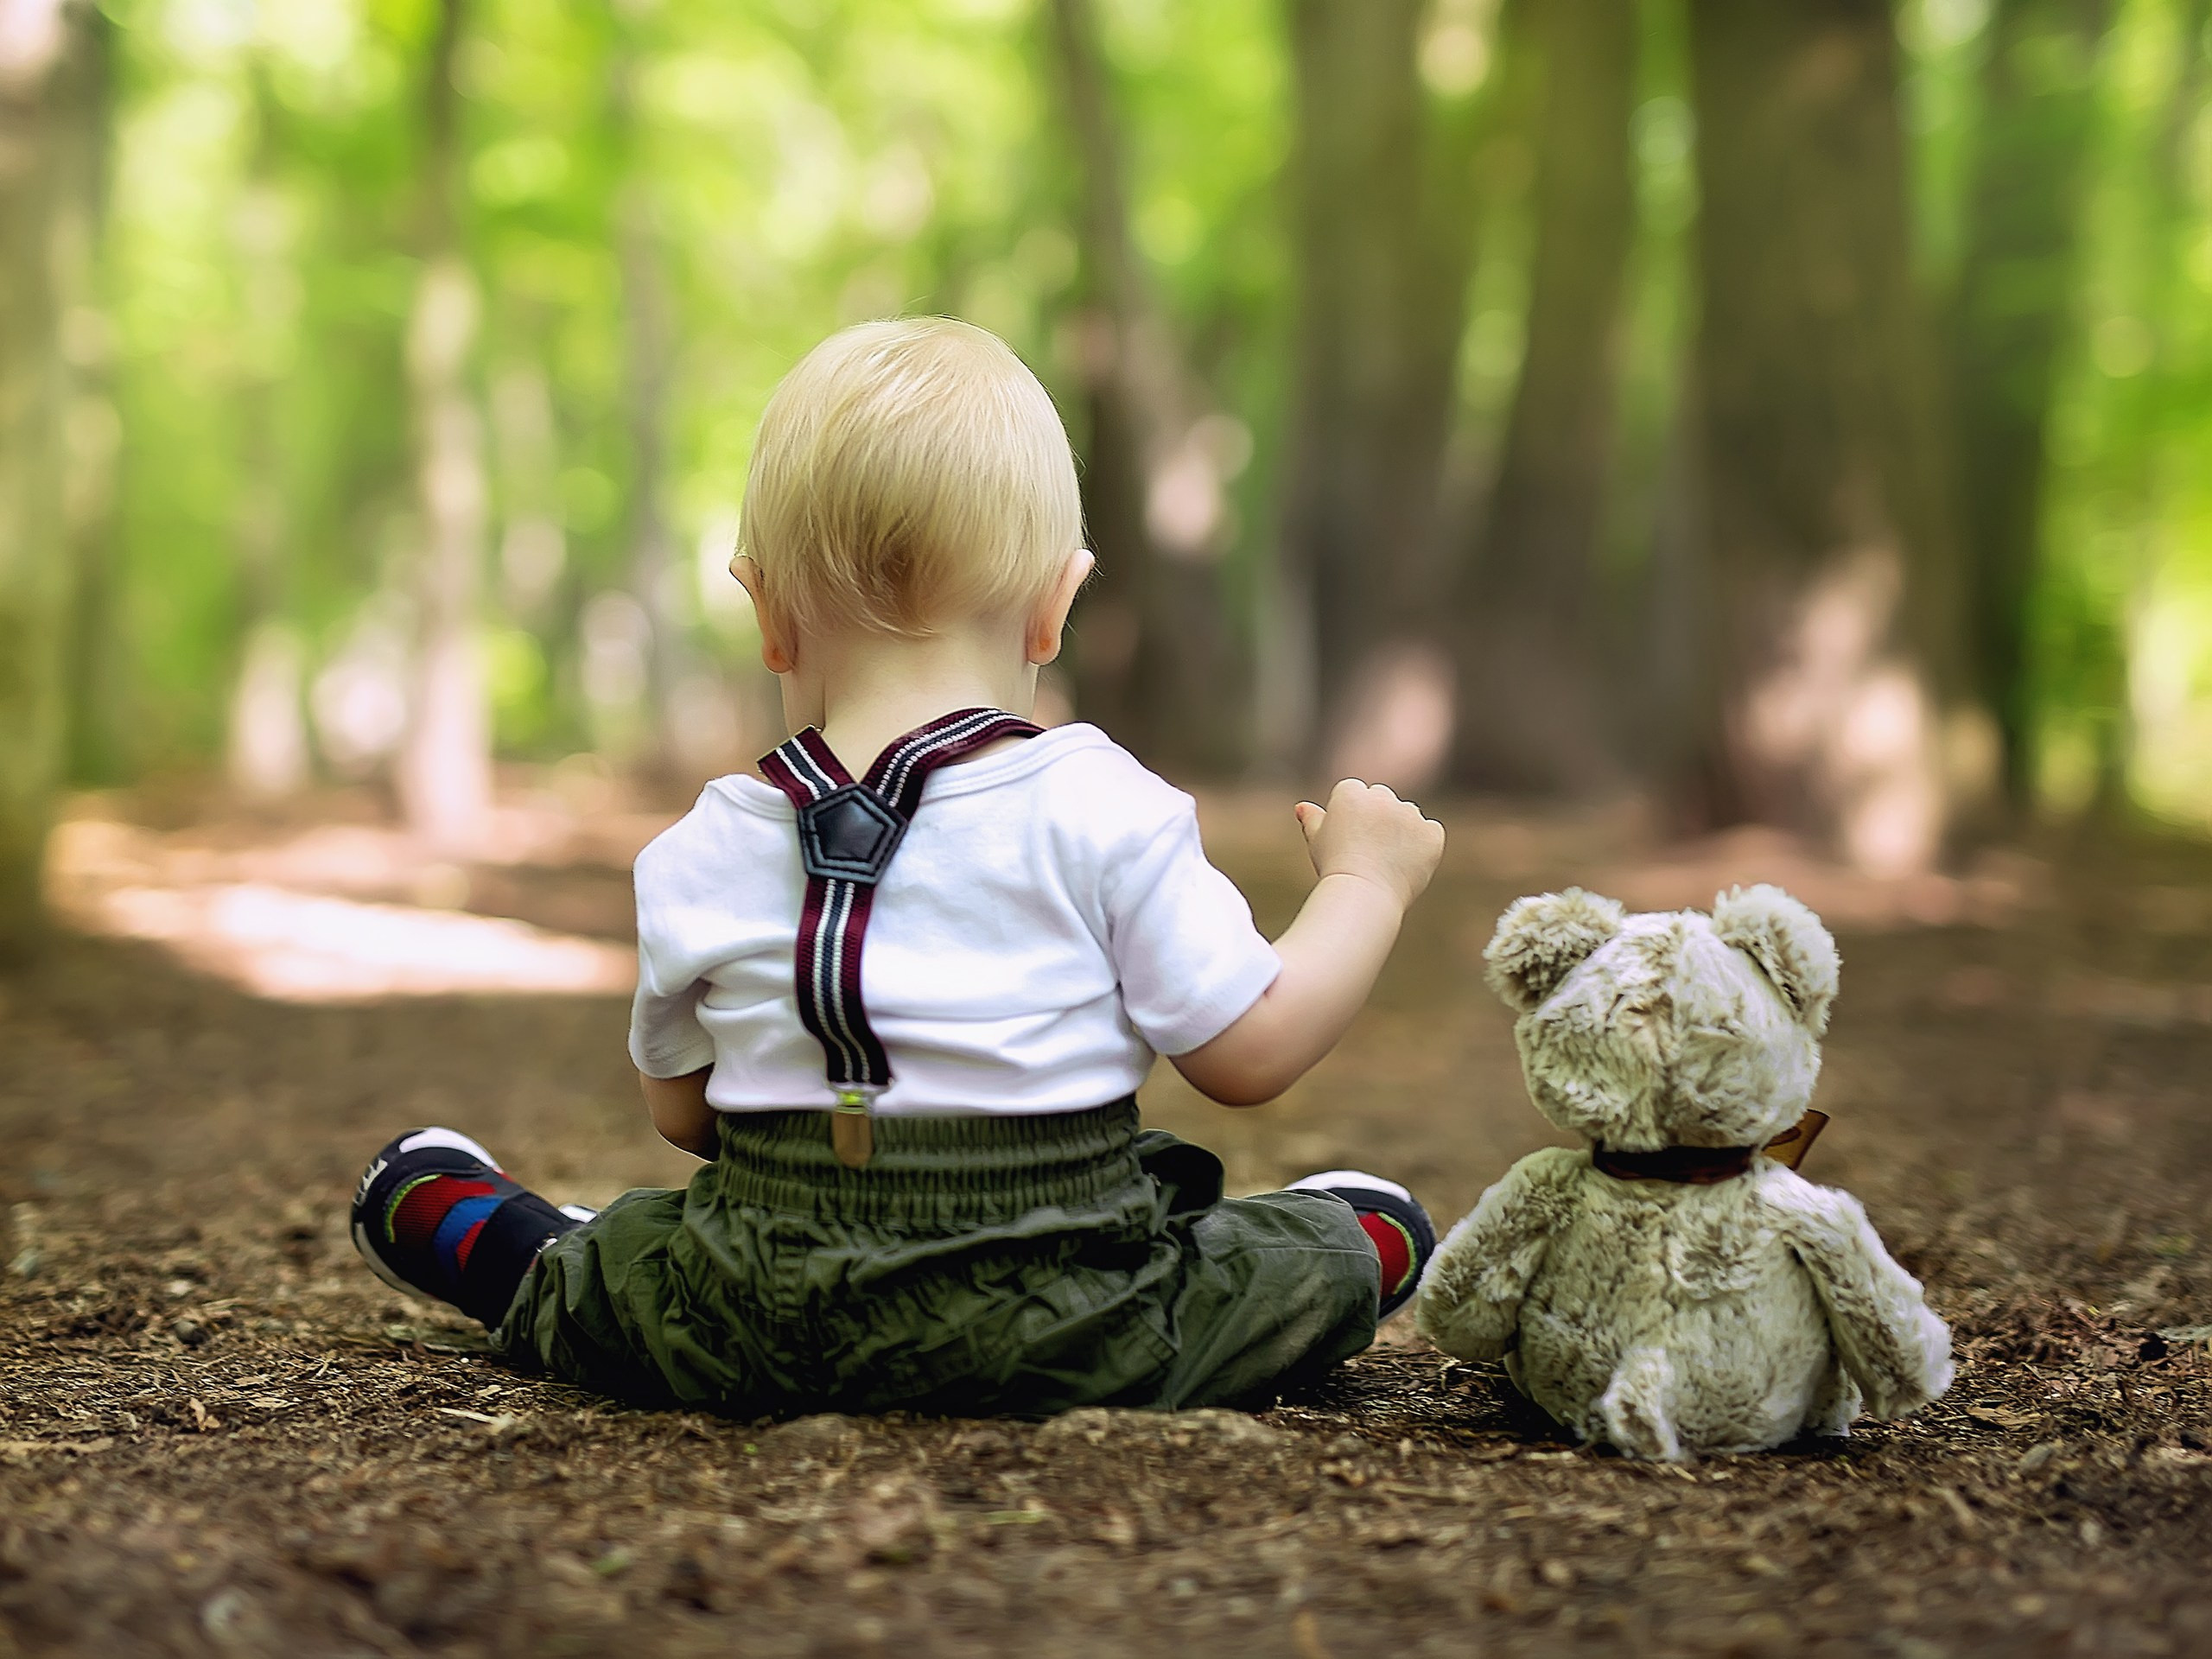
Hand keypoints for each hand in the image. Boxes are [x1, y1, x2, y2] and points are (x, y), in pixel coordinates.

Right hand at [1294, 779, 1445, 907]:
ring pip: (1407, 813)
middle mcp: (1382, 797)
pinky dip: (1423, 844)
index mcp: (1351, 793)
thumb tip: (1302, 807)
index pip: (1355, 792)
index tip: (1348, 839)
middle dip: (1378, 816)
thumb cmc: (1335, 870)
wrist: (1363, 896)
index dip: (1350, 816)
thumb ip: (1313, 820)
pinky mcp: (1431, 833)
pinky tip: (1407, 863)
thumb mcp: (1317, 842)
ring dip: (1401, 828)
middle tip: (1368, 849)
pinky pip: (1430, 831)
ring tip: (1386, 860)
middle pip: (1382, 798)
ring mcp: (1410, 814)